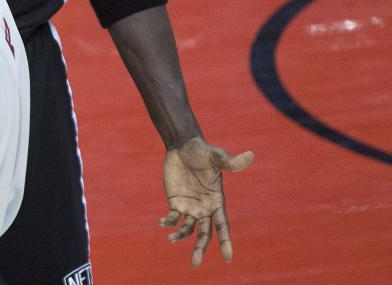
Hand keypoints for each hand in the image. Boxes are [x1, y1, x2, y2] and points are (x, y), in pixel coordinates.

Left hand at [159, 136, 253, 265]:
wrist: (182, 146)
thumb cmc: (202, 151)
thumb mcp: (216, 156)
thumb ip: (230, 161)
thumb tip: (250, 155)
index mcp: (217, 201)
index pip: (222, 226)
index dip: (225, 241)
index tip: (228, 258)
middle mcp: (204, 208)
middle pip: (204, 233)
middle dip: (200, 248)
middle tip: (195, 264)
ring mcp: (190, 206)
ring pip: (187, 229)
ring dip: (180, 236)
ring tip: (171, 239)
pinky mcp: (175, 201)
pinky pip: (172, 217)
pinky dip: (167, 222)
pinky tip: (161, 223)